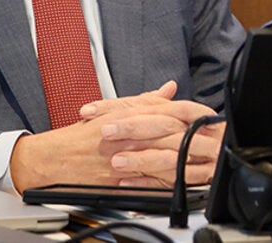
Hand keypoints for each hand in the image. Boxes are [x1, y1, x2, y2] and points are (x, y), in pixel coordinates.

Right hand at [10, 82, 224, 190]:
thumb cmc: (82, 135)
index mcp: (131, 115)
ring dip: (189, 159)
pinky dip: (168, 180)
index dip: (196, 113)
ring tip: (208, 161)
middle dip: (198, 138)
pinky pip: (149, 180)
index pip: (172, 110)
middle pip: (173, 133)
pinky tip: (183, 181)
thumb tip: (169, 89)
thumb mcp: (115, 110)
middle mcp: (131, 134)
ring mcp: (126, 156)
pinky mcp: (120, 178)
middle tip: (219, 140)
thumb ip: (146, 101)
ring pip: (164, 157)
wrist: (52, 158)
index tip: (212, 116)